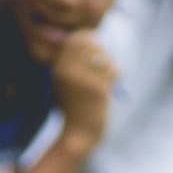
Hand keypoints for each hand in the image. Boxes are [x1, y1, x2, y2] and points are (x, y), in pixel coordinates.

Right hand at [52, 30, 115, 146]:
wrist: (79, 134)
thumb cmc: (74, 108)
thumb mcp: (66, 82)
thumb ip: (74, 60)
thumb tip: (91, 37)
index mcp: (58, 68)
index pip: (77, 38)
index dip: (88, 41)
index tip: (93, 55)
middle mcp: (68, 71)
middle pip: (91, 43)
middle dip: (100, 51)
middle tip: (102, 66)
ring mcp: (83, 80)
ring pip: (104, 56)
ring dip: (109, 66)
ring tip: (105, 80)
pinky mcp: (98, 89)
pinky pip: (113, 71)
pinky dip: (115, 77)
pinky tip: (109, 89)